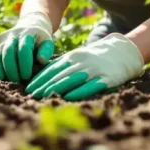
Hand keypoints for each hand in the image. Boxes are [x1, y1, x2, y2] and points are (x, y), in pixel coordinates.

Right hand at [0, 12, 54, 82]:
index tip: (27, 76)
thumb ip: (46, 51)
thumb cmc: (40, 38)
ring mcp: (3, 41)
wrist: (29, 25)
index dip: (24, 63)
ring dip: (0, 70)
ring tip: (4, 82)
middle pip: (8, 52)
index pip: (23, 48)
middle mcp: (12, 35)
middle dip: (11, 69)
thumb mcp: (47, 41)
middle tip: (17, 81)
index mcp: (27, 33)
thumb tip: (41, 60)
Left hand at [25, 33, 143, 100]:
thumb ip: (61, 65)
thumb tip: (40, 76)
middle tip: (31, 95)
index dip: (39, 79)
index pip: (52, 69)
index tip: (28, 88)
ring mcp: (94, 70)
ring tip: (44, 96)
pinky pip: (90, 85)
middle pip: (59, 75)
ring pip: (72, 79)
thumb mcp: (77, 58)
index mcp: (72, 57)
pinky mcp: (106, 79)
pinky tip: (68, 97)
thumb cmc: (94, 59)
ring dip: (56, 88)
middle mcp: (81, 62)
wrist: (122, 52)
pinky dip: (78, 91)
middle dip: (44, 85)